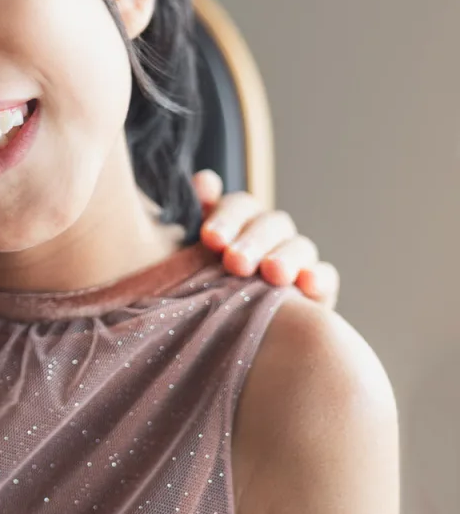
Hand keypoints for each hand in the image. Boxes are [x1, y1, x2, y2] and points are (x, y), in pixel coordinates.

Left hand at [192, 170, 338, 308]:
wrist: (225, 334)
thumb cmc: (200, 290)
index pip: (239, 205)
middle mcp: (269, 236)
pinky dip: (318, 277)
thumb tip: (204, 179)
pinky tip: (307, 283)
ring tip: (272, 273)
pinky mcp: (316, 289)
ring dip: (286, 257)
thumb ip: (191, 218)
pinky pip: (325, 276)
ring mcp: (296, 260)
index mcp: (237, 223)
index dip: (226, 216)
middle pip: (270, 224)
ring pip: (300, 246)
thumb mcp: (189, 257)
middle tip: (235, 262)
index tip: (209, 239)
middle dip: (252, 241)